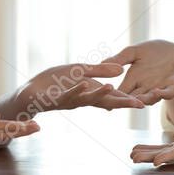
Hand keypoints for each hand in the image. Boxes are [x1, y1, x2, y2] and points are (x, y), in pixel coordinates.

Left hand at [22, 63, 144, 112]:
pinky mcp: (52, 99)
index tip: (144, 102)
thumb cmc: (53, 83)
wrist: (28, 92)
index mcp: (89, 92)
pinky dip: (75, 90)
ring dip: (99, 94)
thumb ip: (99, 71)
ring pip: (86, 98)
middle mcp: (81, 99)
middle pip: (104, 101)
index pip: (111, 97)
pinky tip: (83, 84)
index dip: (127, 99)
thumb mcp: (79, 71)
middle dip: (121, 102)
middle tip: (139, 104)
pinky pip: (65, 95)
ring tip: (111, 88)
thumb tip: (121, 71)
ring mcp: (67, 100)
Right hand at [103, 40, 173, 104]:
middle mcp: (144, 88)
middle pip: (132, 99)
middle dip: (126, 102)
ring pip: (149, 99)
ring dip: (145, 99)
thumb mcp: (136, 52)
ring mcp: (158, 90)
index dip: (112, 95)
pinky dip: (162, 94)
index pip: (120, 91)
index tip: (101, 97)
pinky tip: (158, 92)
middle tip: (118, 104)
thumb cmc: (157, 52)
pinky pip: (167, 93)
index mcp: (133, 80)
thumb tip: (100, 62)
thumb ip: (121, 58)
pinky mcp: (173, 88)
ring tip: (139, 100)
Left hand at [130, 108, 173, 165]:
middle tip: (134, 158)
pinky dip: (153, 149)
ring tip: (132, 154)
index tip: (156, 162)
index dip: (171, 156)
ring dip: (149, 154)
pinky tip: (140, 149)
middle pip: (171, 154)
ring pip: (166, 152)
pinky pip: (167, 148)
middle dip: (152, 157)